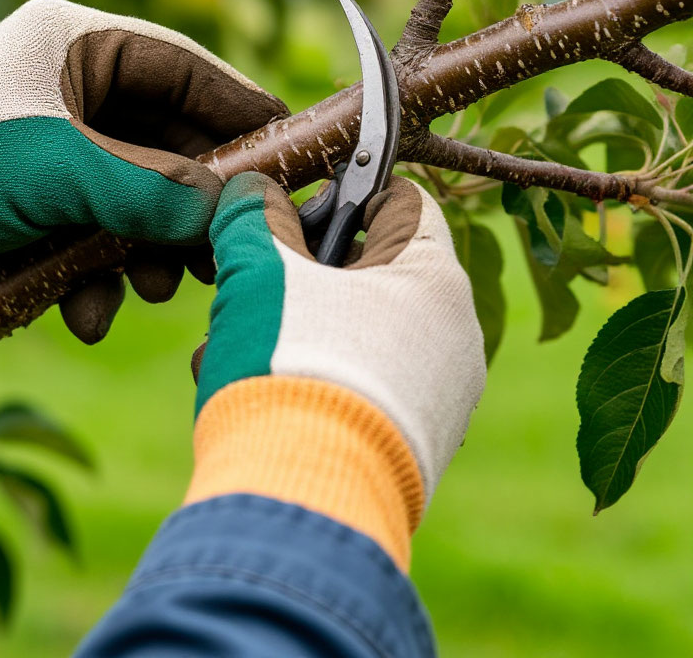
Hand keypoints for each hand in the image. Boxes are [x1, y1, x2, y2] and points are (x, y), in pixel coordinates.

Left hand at [0, 0, 286, 340]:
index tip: (289, 153)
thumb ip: (153, 187)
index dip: (240, 112)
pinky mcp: (34, 187)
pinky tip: (86, 307)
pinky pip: (92, 219)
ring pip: (133, 188)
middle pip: (165, 138)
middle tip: (226, 251)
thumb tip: (230, 210)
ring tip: (152, 289)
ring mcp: (52, 136)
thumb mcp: (62, 172)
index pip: (185, 67)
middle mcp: (69, 81)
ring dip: (144, 244)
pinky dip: (96, 263)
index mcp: (77, 42)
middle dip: (189, 204)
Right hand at [194, 172, 485, 500]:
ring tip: (237, 356)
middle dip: (301, 279)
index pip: (399, 200)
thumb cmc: (291, 366)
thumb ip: (253, 216)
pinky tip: (261, 400)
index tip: (295, 219)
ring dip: (295, 333)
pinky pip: (366, 390)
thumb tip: (254, 190)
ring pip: (358, 335)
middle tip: (253, 294)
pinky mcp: (421, 446)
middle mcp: (456, 334)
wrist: (307, 503)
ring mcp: (443, 396)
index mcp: (433, 277)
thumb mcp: (258, 271)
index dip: (342, 197)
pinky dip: (317, 384)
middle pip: (370, 274)